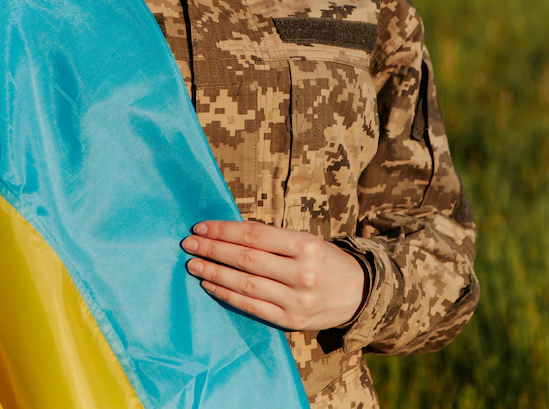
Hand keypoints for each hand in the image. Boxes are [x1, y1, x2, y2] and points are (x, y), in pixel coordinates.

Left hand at [181, 220, 364, 330]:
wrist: (360, 294)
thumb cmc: (324, 260)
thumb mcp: (306, 241)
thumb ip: (271, 238)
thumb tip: (226, 232)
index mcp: (305, 246)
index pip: (254, 235)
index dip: (223, 231)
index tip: (200, 227)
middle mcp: (301, 274)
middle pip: (246, 259)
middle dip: (212, 250)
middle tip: (188, 244)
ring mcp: (295, 300)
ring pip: (245, 284)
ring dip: (214, 273)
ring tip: (193, 264)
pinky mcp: (290, 320)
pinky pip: (250, 306)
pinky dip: (226, 294)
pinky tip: (209, 285)